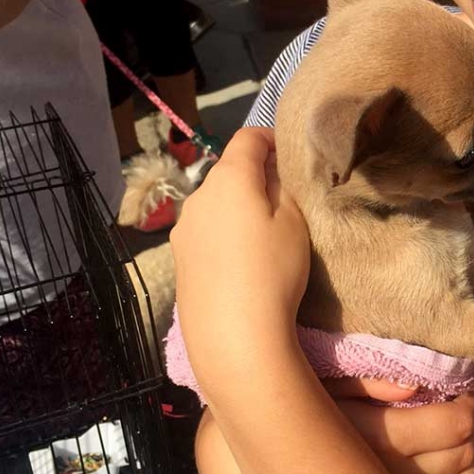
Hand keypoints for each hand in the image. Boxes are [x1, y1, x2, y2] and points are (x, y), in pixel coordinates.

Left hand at [172, 128, 309, 401]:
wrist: (234, 336)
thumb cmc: (274, 271)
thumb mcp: (294, 222)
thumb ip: (284, 187)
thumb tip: (271, 173)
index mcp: (229, 178)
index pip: (248, 137)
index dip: (271, 138)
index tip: (289, 154)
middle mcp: (198, 195)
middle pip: (228, 170)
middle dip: (254, 175)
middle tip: (283, 197)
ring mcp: (183, 228)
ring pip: (214, 202)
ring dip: (236, 206)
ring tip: (261, 234)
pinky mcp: (178, 258)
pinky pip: (205, 230)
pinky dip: (223, 232)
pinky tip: (240, 261)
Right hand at [322, 377, 473, 473]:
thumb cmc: (297, 417)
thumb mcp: (323, 384)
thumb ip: (367, 381)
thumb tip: (414, 386)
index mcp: (375, 440)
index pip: (454, 426)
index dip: (469, 404)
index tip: (465, 390)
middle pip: (463, 456)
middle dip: (473, 428)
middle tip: (465, 410)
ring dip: (472, 461)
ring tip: (459, 440)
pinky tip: (450, 473)